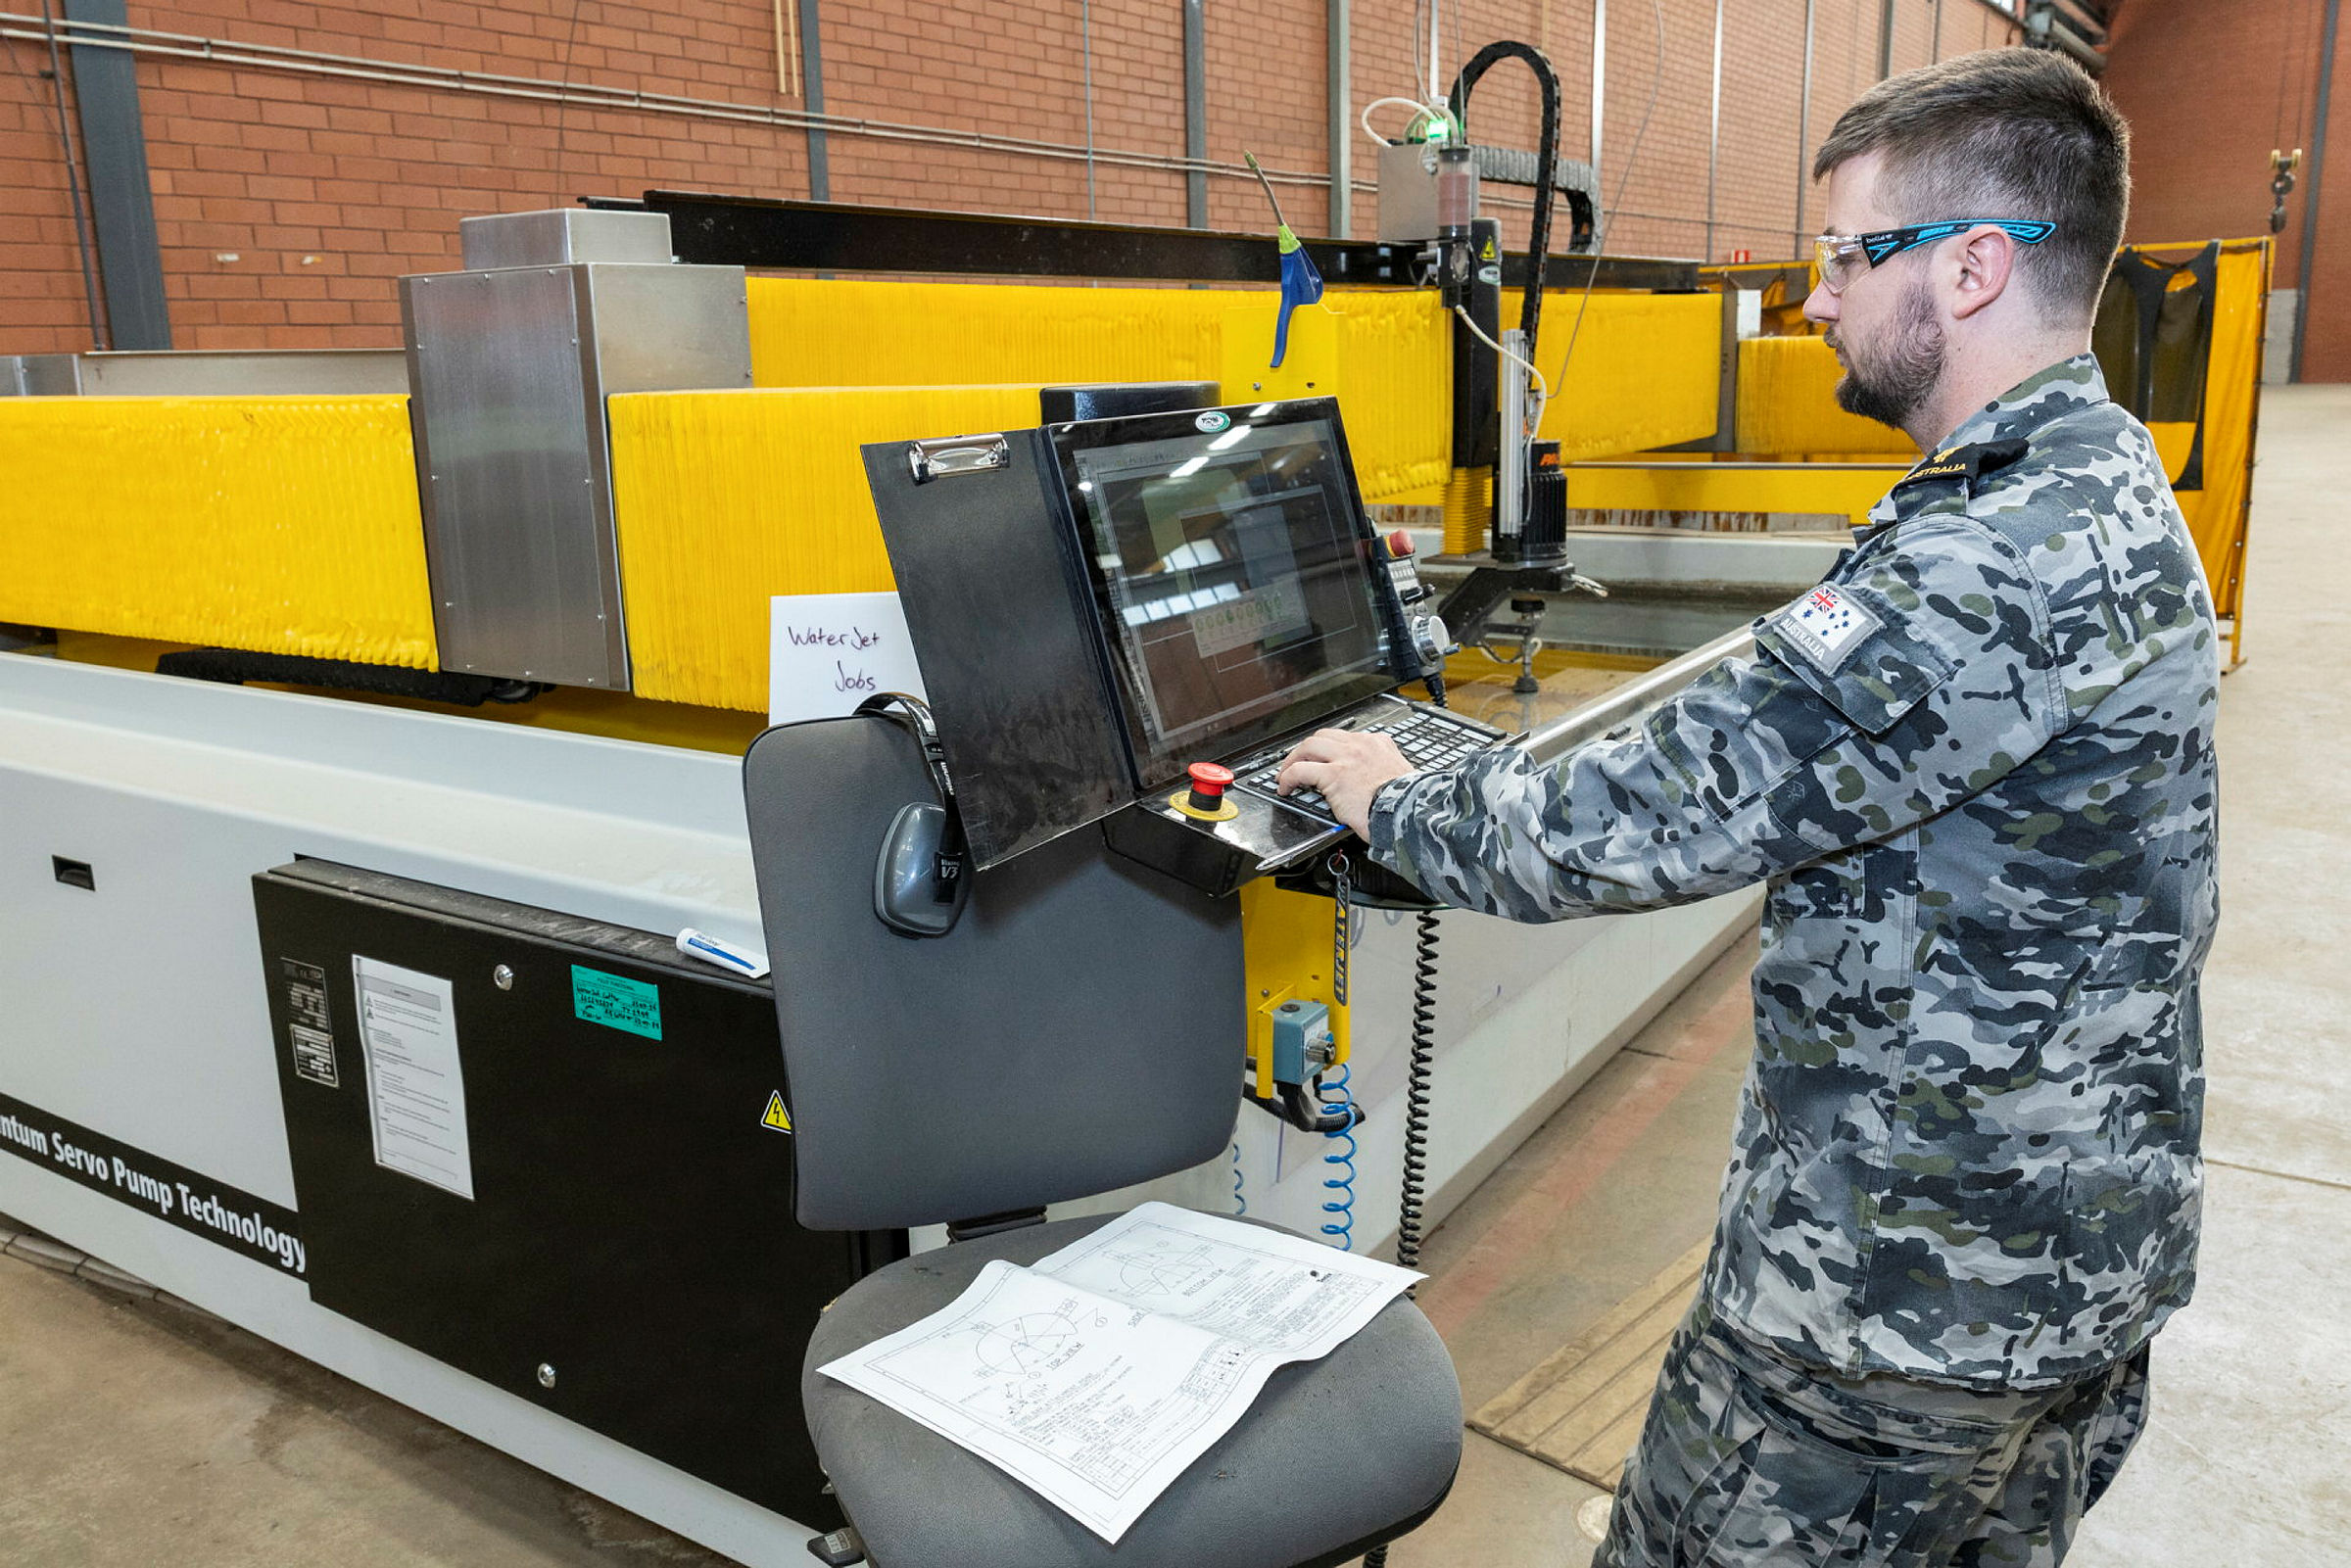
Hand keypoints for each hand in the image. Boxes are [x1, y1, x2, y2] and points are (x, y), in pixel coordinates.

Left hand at [1276, 728, 1413, 838]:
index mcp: (1379, 744)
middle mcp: (1361, 745)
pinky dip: (1288, 777)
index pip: (1347, 738)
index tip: (1323, 759)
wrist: (1408, 812)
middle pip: (1324, 736)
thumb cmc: (1406, 803)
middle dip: (1306, 749)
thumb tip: (1368, 784)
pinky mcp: (1334, 774)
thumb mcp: (1398, 776)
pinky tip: (1285, 787)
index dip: (1330, 748)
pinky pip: (1300, 770)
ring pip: (1309, 746)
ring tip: (1286, 774)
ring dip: (1293, 759)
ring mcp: (1346, 757)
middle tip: (1298, 762)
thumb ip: (1381, 772)